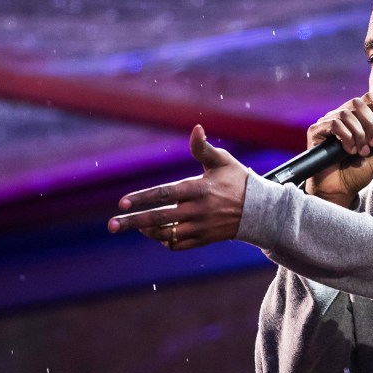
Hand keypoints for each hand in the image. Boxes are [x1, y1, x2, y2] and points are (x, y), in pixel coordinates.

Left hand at [107, 125, 248, 249]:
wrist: (260, 211)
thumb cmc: (237, 181)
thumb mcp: (222, 161)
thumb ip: (203, 147)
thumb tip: (196, 128)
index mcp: (199, 189)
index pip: (164, 194)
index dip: (142, 199)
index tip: (122, 203)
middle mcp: (198, 210)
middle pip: (159, 218)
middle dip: (133, 222)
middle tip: (112, 225)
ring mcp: (201, 227)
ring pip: (167, 234)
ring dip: (147, 231)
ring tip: (135, 226)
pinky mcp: (205, 239)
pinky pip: (179, 244)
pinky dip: (165, 241)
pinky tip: (156, 234)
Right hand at [304, 92, 372, 206]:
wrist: (341, 189)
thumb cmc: (360, 171)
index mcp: (358, 117)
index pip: (368, 98)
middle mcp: (341, 116)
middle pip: (358, 102)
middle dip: (370, 124)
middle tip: (372, 144)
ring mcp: (328, 122)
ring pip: (346, 114)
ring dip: (358, 134)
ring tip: (361, 152)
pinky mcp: (316, 131)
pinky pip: (334, 124)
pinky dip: (346, 138)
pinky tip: (348, 151)